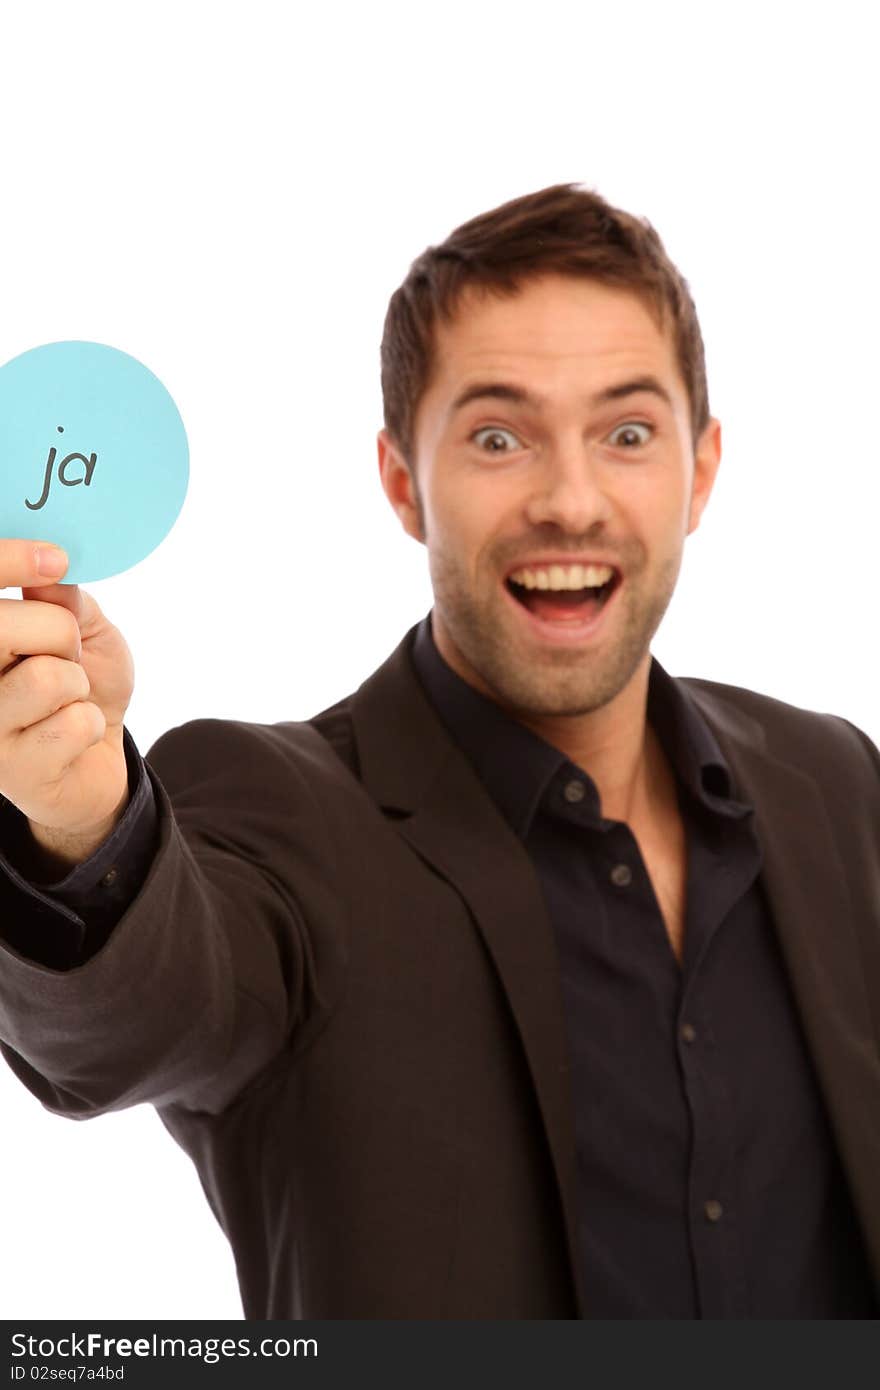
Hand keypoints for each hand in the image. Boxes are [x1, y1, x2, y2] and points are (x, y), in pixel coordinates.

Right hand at [0, 539, 134, 852]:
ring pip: (46, 677)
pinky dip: (90, 724)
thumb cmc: (81, 686)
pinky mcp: (12, 770)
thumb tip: (50, 571)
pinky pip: (73, 723)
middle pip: (5, 628)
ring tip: (69, 698)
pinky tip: (73, 737)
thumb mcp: (83, 630)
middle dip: (59, 632)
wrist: (94, 761)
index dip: (8, 562)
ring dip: (78, 685)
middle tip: (69, 653)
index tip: (53, 559)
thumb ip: (63, 599)